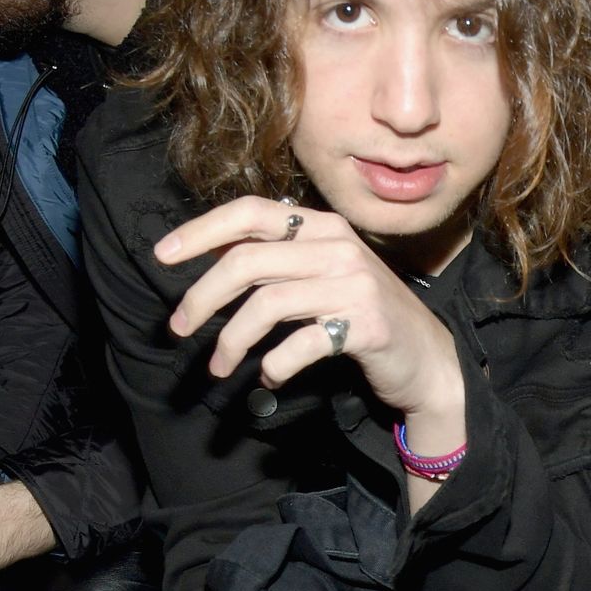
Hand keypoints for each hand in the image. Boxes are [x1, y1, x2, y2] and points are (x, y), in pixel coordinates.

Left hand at [158, 198, 465, 422]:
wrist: (428, 361)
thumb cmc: (364, 319)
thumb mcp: (322, 276)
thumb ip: (276, 261)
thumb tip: (209, 252)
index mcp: (323, 226)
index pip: (251, 212)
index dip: (201, 231)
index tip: (163, 256)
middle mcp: (339, 247)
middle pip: (247, 261)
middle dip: (201, 297)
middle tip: (179, 328)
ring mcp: (355, 285)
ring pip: (266, 305)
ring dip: (230, 341)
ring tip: (219, 367)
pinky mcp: (366, 326)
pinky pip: (300, 345)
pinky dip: (275, 366)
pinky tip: (270, 377)